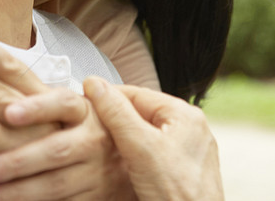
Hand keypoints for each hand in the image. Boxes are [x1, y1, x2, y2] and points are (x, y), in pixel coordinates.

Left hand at [0, 33, 133, 199]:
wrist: (136, 165)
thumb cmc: (90, 131)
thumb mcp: (62, 107)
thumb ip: (24, 92)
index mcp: (55, 93)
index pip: (12, 65)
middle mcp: (63, 120)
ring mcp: (73, 154)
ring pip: (9, 144)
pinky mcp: (76, 188)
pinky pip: (39, 190)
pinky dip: (9, 191)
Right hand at [83, 77, 223, 200]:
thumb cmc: (178, 194)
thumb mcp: (141, 148)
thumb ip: (117, 114)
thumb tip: (96, 85)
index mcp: (185, 114)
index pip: (137, 94)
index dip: (108, 97)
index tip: (84, 102)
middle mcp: (190, 131)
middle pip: (142, 115)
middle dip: (115, 122)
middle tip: (89, 128)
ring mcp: (187, 154)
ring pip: (146, 137)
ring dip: (123, 142)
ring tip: (101, 149)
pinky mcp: (182, 174)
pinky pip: (153, 158)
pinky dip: (134, 159)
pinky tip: (122, 168)